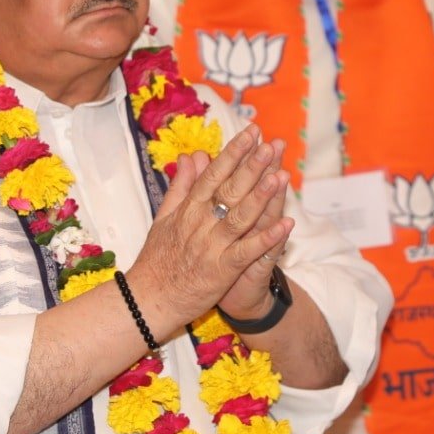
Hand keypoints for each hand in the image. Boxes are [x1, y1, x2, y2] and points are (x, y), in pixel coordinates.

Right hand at [131, 126, 293, 325]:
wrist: (148, 300)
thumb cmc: (156, 260)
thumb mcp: (163, 218)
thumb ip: (180, 186)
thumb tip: (189, 156)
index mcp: (187, 209)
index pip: (213, 175)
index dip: (233, 153)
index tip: (250, 133)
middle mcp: (199, 224)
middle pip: (229, 190)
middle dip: (251, 166)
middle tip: (270, 144)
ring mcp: (211, 247)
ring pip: (240, 217)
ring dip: (261, 196)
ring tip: (280, 176)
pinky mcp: (221, 271)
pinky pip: (247, 251)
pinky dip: (266, 238)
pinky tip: (285, 225)